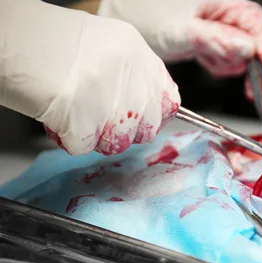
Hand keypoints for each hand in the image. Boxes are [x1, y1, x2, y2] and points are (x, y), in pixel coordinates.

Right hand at [0, 1, 179, 155]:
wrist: (11, 40)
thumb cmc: (46, 42)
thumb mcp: (105, 45)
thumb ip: (131, 74)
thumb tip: (149, 106)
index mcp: (136, 52)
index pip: (169, 100)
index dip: (154, 115)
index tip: (142, 120)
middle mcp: (129, 74)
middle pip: (146, 129)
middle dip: (123, 131)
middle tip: (96, 115)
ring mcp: (109, 99)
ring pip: (117, 143)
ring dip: (94, 136)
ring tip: (72, 110)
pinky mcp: (84, 120)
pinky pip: (84, 147)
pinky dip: (67, 137)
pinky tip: (56, 115)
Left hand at [98, 0, 261, 94]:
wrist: (127, 18)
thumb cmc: (146, 15)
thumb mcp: (181, 31)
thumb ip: (216, 40)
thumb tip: (248, 49)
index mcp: (226, 1)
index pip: (261, 26)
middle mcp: (228, 11)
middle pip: (258, 40)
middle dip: (247, 61)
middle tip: (235, 75)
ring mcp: (223, 25)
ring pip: (245, 53)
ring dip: (229, 64)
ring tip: (205, 57)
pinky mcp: (217, 37)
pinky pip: (231, 57)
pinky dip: (220, 64)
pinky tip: (203, 57)